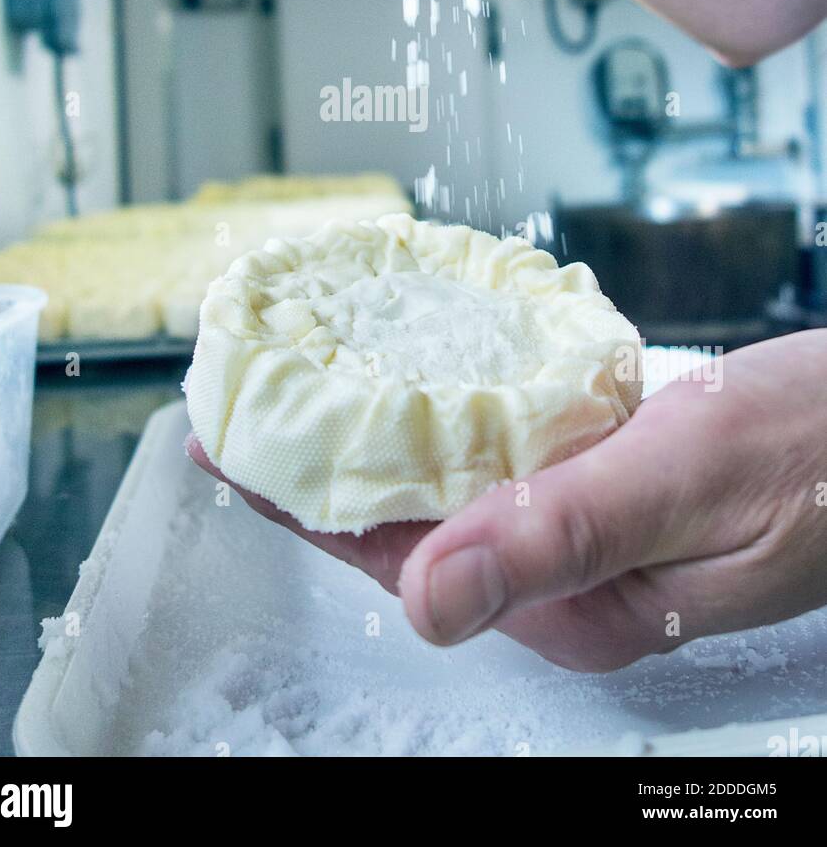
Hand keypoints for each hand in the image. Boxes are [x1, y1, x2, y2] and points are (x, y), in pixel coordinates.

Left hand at [188, 329, 826, 670]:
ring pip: (452, 496)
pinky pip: (503, 463)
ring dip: (373, 445)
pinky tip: (413, 392)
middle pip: (412, 531)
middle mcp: (575, 582)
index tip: (227, 448)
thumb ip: (561, 534)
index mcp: (581, 601)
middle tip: (240, 412)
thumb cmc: (819, 448)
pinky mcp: (613, 492)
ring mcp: (595, 540)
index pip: (404, 558)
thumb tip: (426, 600)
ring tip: (298, 397)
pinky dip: (445, 424)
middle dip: (319, 476)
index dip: (306, 505)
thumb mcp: (689, 477)